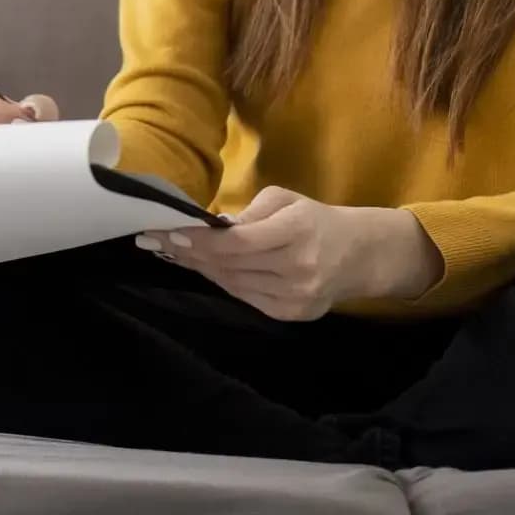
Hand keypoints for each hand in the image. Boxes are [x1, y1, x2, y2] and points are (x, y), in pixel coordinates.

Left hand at [140, 186, 443, 319]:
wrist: (358, 255)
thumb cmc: (315, 220)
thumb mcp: (286, 200)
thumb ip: (248, 212)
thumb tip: (208, 227)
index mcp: (299, 230)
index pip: (239, 242)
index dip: (201, 241)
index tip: (169, 233)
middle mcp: (299, 268)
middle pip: (231, 266)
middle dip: (190, 254)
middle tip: (156, 241)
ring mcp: (296, 297)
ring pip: (233, 284)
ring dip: (201, 269)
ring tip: (174, 253)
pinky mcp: (291, 315)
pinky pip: (244, 297)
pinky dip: (223, 282)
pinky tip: (206, 269)